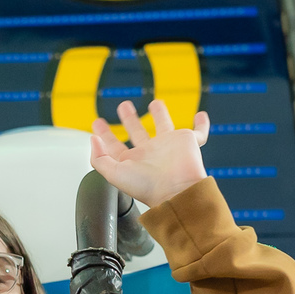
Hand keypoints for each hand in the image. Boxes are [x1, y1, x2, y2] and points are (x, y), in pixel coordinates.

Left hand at [89, 99, 209, 208]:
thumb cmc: (147, 187)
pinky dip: (202, 124)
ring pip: (164, 125)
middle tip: (124, 106)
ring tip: (155, 103)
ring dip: (160, 114)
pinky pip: (198, 131)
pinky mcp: (187, 142)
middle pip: (137, 132)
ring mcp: (168, 146)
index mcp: (131, 161)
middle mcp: (149, 153)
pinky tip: (201, 116)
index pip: (114, 145)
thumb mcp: (114, 174)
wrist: (176, 190)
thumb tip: (93, 139)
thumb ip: (99, 158)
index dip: (104, 134)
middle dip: (129, 118)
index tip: (97, 123)